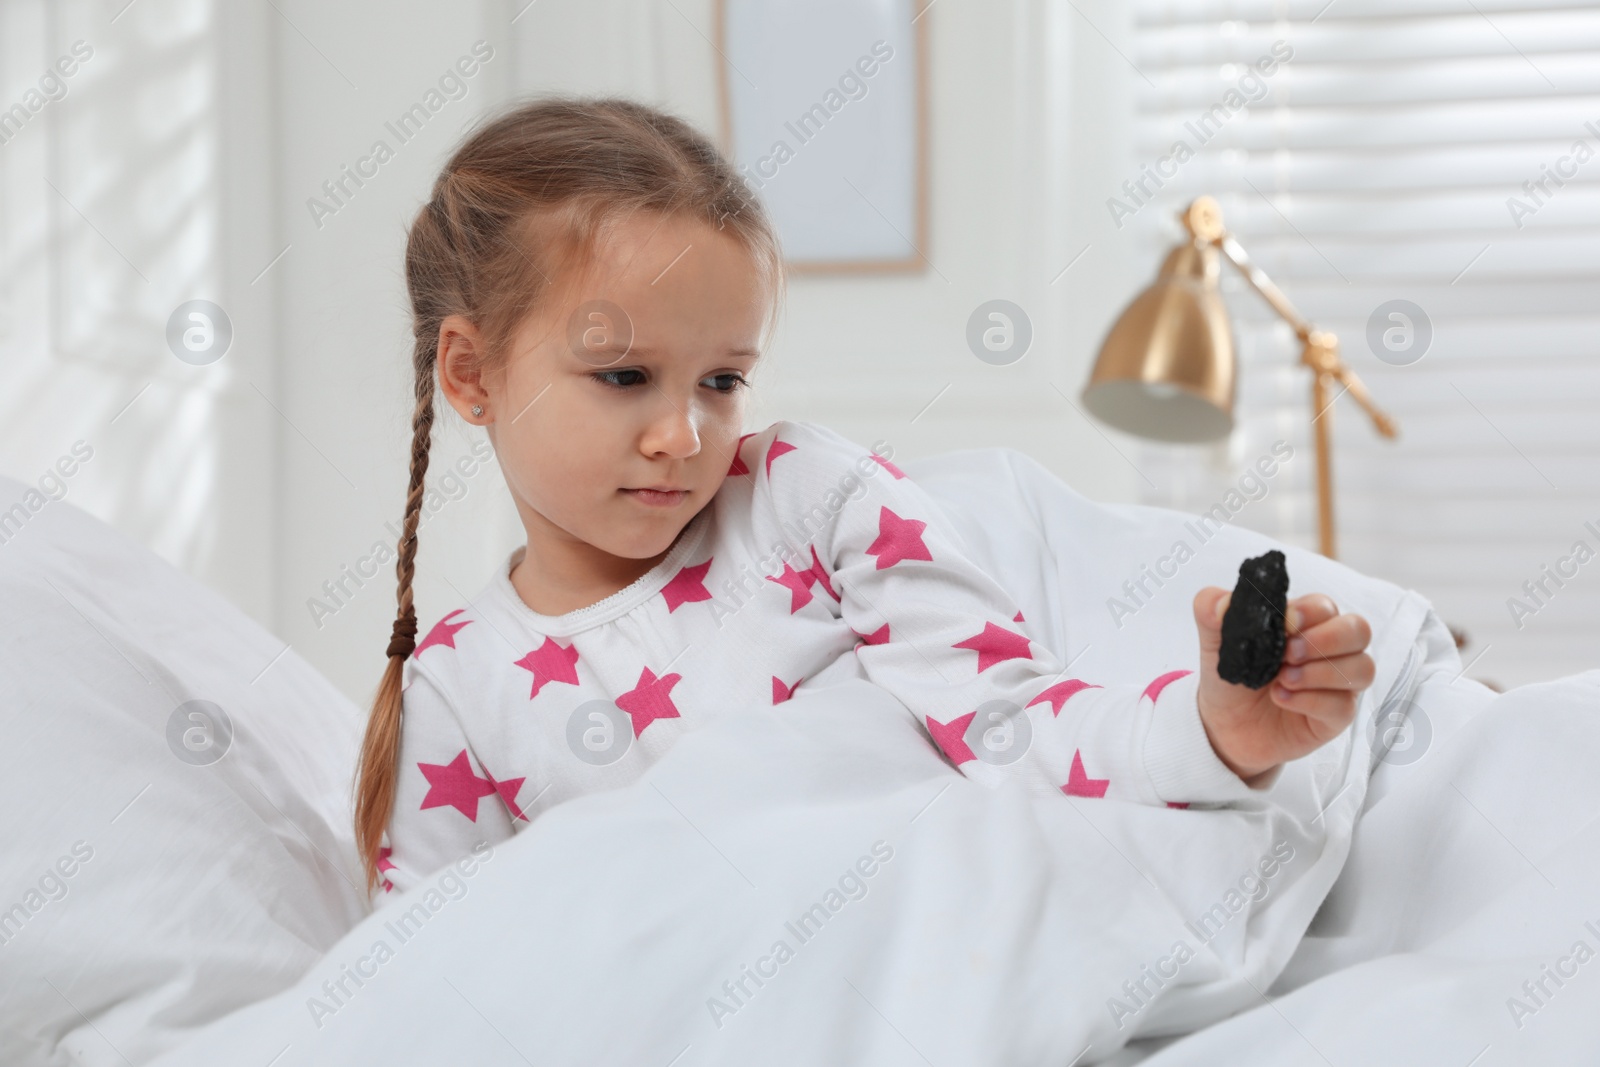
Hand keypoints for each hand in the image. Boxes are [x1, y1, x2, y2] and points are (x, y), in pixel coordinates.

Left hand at [1191, 588, 1374, 782]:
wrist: (1225, 725)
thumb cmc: (1231, 677)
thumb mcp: (1214, 641)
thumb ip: (1211, 610)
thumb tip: (1223, 603)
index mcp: (1306, 623)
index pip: (1325, 606)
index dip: (1308, 612)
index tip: (1283, 624)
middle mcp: (1330, 650)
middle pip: (1358, 630)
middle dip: (1326, 639)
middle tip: (1288, 653)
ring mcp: (1338, 684)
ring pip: (1362, 668)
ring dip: (1322, 672)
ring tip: (1282, 679)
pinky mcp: (1336, 717)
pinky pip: (1344, 706)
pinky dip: (1312, 701)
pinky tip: (1282, 699)